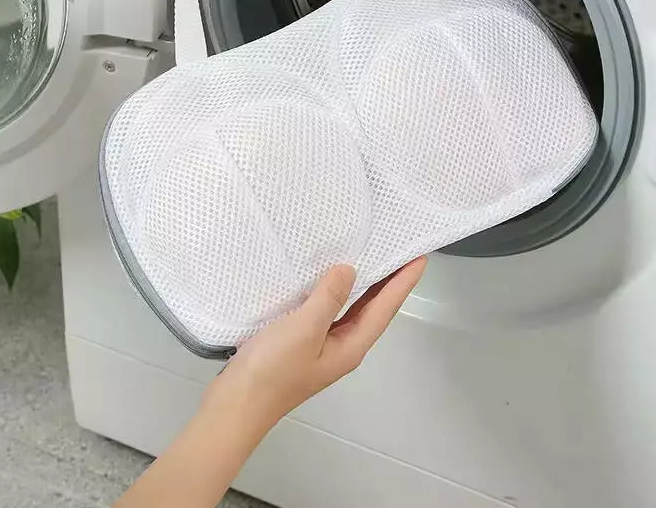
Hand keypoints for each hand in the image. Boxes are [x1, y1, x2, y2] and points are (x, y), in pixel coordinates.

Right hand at [204, 258, 427, 425]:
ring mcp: (320, 346)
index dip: (403, 283)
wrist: (234, 406)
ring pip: (349, 309)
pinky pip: (325, 310)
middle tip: (398, 249)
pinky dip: (331, 291)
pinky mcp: (299, 342)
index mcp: (350, 346)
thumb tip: (350, 270)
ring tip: (369, 255)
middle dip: (388, 281)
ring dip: (361, 284)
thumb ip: (329, 298)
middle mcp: (342, 346)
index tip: (420, 257)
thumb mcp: (305, 329)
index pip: (384, 308)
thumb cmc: (274, 370)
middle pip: (372, 309)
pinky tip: (323, 277)